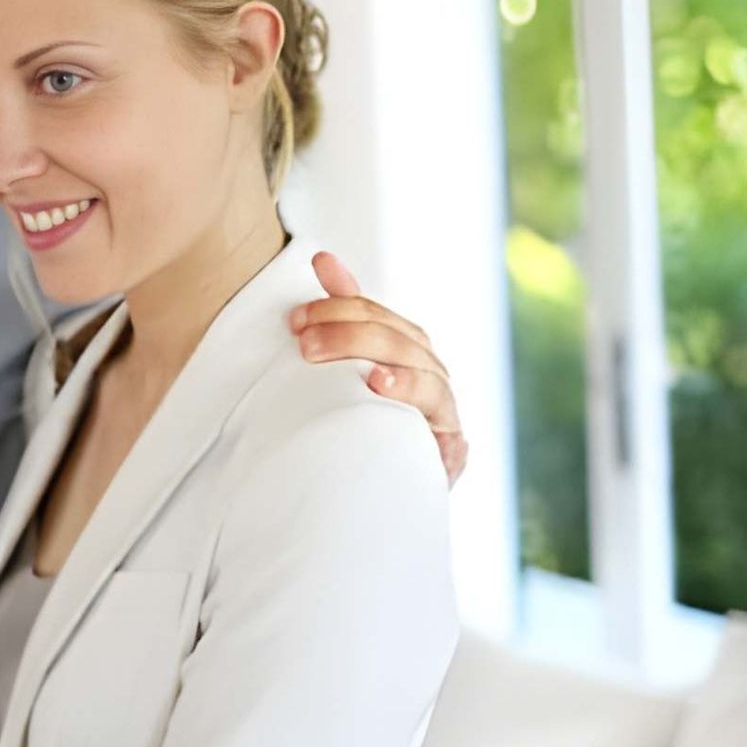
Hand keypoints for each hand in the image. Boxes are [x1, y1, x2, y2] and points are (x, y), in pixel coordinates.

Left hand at [291, 252, 469, 485]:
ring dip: (377, 359)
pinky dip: (408, 393)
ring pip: (419, 368)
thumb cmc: (367, 420)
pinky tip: (380, 384)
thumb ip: (342, 314)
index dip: (336, 308)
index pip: (374, 315)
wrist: (388, 488)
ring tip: (342, 360)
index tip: (296, 318)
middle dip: (346, 334)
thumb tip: (323, 258)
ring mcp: (442, 404)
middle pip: (393, 337)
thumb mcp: (349, 367)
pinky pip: (435, 413)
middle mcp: (428, 369)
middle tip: (303, 342)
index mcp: (406, 345)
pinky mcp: (450, 443)